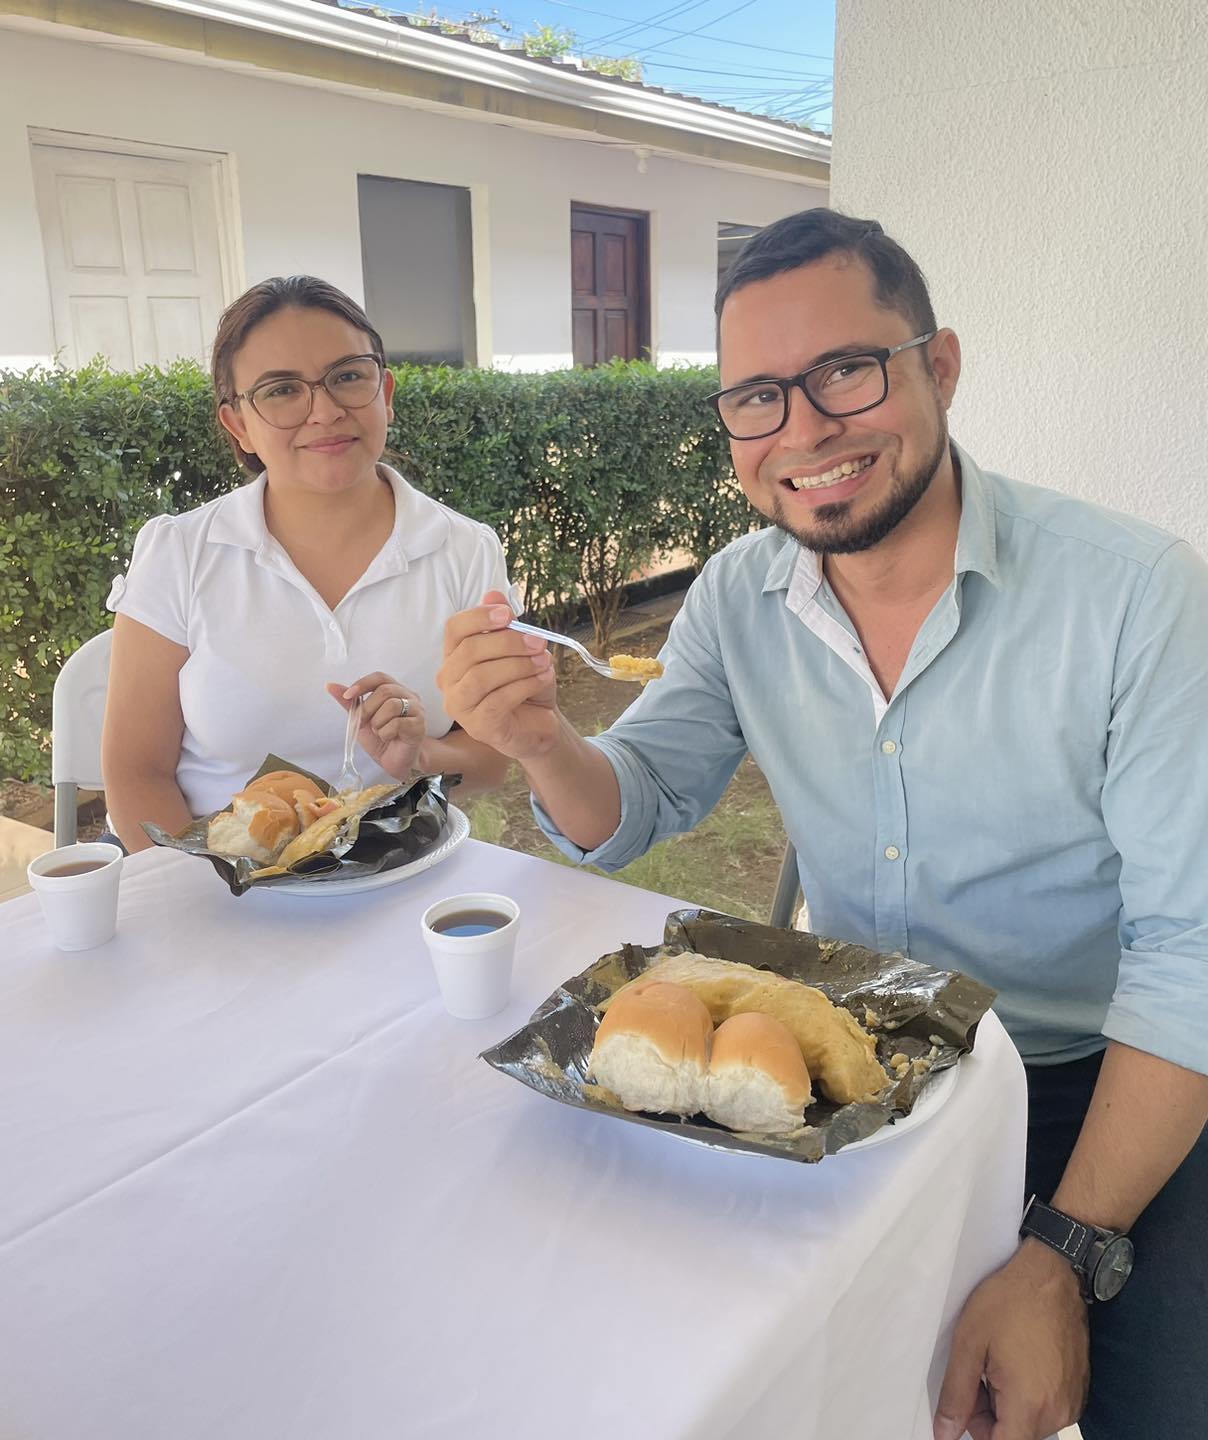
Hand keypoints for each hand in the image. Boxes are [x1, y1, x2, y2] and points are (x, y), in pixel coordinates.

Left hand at [326, 672, 425, 780]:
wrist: (395, 761)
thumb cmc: (381, 739)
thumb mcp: (361, 719)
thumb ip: (350, 703)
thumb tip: (330, 685)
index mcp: (395, 691)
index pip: (380, 677)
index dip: (363, 684)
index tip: (348, 696)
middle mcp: (409, 696)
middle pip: (385, 690)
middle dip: (368, 708)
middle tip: (364, 723)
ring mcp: (417, 710)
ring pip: (392, 705)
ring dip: (378, 722)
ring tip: (379, 732)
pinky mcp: (419, 725)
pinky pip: (397, 723)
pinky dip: (386, 733)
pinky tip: (387, 737)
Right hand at [436, 590, 559, 761]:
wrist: (538, 725)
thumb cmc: (524, 686)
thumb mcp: (520, 651)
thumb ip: (505, 625)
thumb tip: (494, 595)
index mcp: (455, 656)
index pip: (455, 629)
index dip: (479, 617)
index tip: (509, 615)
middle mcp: (449, 680)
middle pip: (470, 651)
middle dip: (508, 642)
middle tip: (539, 641)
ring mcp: (460, 706)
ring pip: (481, 676)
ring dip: (519, 665)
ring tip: (545, 662)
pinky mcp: (478, 726)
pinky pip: (498, 700)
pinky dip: (524, 685)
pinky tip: (543, 678)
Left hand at [934, 1240, 1088, 1439]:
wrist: (1052, 1273)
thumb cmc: (1009, 1302)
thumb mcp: (970, 1343)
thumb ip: (956, 1395)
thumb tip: (945, 1433)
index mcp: (1029, 1407)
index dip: (976, 1429)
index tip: (966, 1401)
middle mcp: (1057, 1413)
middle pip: (1014, 1435)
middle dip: (988, 1414)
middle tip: (977, 1370)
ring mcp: (1072, 1402)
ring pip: (1029, 1422)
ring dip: (1007, 1403)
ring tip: (998, 1360)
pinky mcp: (1078, 1390)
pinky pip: (1047, 1407)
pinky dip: (1028, 1394)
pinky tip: (1019, 1360)